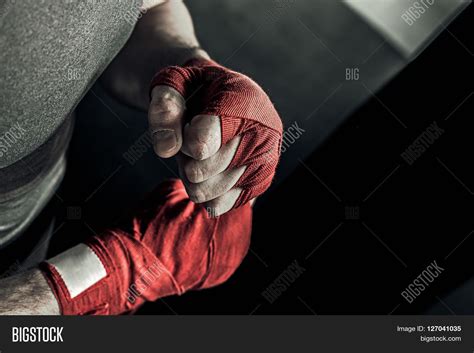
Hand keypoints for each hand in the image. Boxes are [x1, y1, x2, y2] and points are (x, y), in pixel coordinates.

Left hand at [148, 59, 282, 215]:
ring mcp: (265, 160)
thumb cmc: (201, 89)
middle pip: (199, 171)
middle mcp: (263, 132)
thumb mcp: (176, 82)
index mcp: (242, 100)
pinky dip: (205, 190)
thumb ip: (165, 107)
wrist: (235, 98)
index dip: (182, 142)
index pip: (202, 144)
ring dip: (192, 175)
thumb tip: (166, 149)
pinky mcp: (261, 182)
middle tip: (189, 137)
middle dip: (184, 157)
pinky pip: (217, 204)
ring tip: (201, 152)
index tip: (188, 125)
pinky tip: (212, 168)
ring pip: (204, 191)